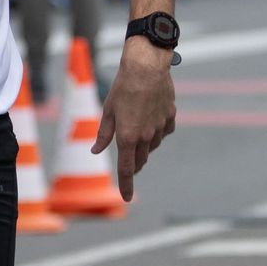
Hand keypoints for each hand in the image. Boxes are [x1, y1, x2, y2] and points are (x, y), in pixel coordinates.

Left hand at [92, 38, 176, 200]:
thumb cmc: (122, 87)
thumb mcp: (108, 111)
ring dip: (144, 145)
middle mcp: (146, 136)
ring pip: (152, 146)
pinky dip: (156, 131)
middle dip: (134, 165)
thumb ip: (103, 135)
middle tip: (128, 163)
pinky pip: (163, 132)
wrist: (146, 67)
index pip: (127, 169)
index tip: (126, 198)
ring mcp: (160, 128)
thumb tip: (96, 151)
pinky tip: (150, 118)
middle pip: (140, 160)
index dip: (126, 185)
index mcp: (128, 136)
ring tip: (136, 126)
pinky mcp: (170, 118)